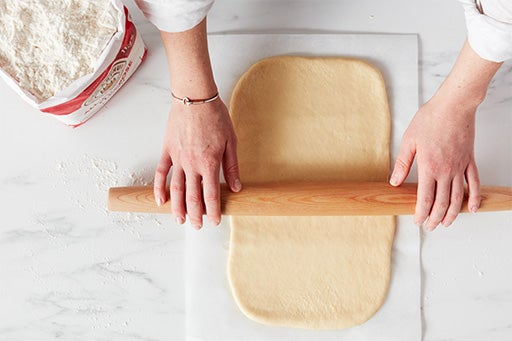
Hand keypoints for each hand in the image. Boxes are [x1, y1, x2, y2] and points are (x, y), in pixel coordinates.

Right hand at [154, 98, 240, 228]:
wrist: (194, 97)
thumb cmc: (215, 117)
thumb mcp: (231, 141)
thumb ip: (232, 166)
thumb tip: (236, 187)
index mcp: (210, 162)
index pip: (211, 194)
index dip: (213, 210)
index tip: (215, 221)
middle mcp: (192, 164)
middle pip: (192, 196)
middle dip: (195, 214)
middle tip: (197, 226)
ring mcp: (177, 158)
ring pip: (176, 188)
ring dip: (177, 207)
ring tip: (179, 220)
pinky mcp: (167, 150)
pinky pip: (160, 172)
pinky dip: (159, 187)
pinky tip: (160, 200)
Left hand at [390, 94, 479, 230]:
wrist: (453, 106)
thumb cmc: (430, 120)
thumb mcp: (409, 141)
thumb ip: (402, 164)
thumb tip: (394, 182)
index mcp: (429, 167)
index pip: (425, 198)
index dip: (421, 213)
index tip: (417, 221)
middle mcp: (446, 171)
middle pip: (442, 202)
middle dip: (435, 218)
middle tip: (430, 227)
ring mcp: (460, 167)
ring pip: (458, 197)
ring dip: (452, 213)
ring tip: (447, 223)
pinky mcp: (470, 161)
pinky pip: (474, 183)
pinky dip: (474, 198)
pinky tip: (473, 208)